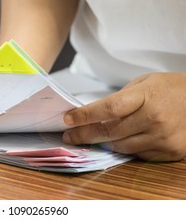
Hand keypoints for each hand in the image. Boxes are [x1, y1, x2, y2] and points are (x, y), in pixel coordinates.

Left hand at [62, 72, 185, 161]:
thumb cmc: (170, 88)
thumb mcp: (144, 83)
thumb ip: (120, 99)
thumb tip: (93, 114)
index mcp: (146, 95)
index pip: (109, 108)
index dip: (85, 115)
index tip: (67, 119)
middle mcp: (154, 117)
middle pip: (111, 130)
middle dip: (85, 134)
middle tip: (69, 136)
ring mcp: (163, 136)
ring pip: (122, 146)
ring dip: (104, 142)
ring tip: (92, 137)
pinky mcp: (171, 151)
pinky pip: (138, 154)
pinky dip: (125, 148)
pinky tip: (120, 140)